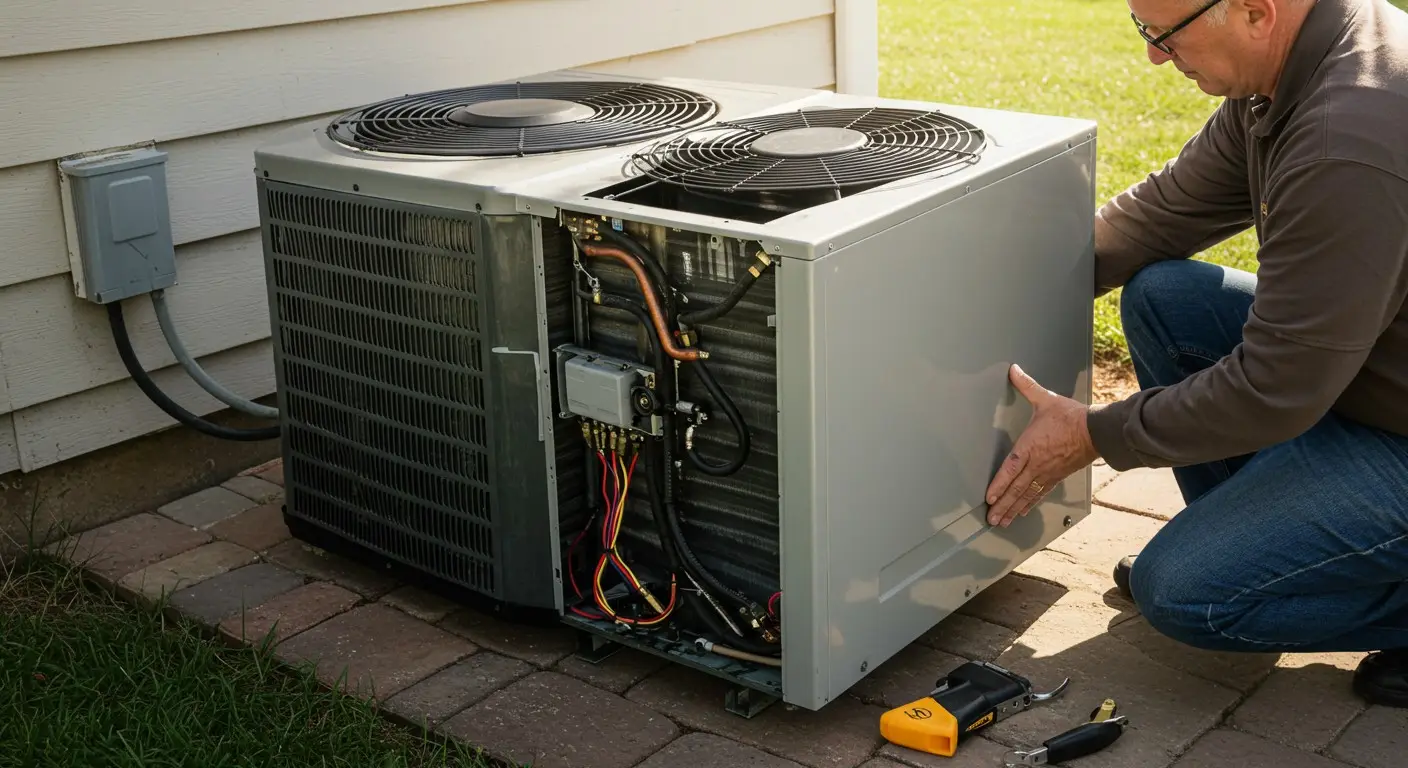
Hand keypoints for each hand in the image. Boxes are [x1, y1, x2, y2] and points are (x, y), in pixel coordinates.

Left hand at [985, 364, 1098, 527]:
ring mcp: (1047, 472)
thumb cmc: (1071, 417)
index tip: (989, 498)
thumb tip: (1013, 370)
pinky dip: (1030, 504)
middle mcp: (1037, 463)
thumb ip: (1026, 386)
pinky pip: (1040, 493)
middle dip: (1002, 505)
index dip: (998, 485)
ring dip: (1013, 509)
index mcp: (1030, 446)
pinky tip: (1022, 512)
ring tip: (1002, 522)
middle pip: (1016, 488)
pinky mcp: (1057, 476)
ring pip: (1027, 495)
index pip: (1009, 469)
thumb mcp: (1045, 399)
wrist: (1097, 431)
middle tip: (991, 519)